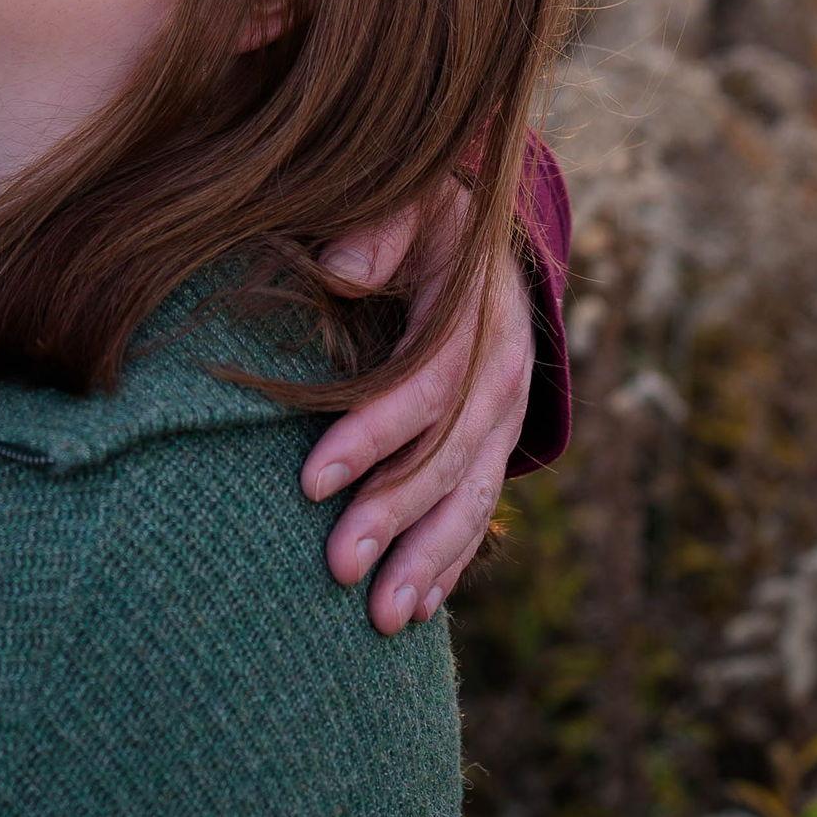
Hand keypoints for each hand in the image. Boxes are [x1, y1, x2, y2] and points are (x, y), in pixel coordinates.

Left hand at [301, 181, 532, 637]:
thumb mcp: (406, 198)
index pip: (426, 384)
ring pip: (471, 498)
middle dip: (394, 515)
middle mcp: (505, 375)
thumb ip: (377, 228)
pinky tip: (418, 609)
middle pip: (451, 456)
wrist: (478, 230)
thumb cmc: (419, 214)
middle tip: (336, 568)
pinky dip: (450, 561)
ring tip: (381, 617)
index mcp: (480, 314)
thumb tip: (342, 269)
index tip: (311, 480)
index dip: (373, 434)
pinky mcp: (496, 444)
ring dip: (427, 560)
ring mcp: (506, 417)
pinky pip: (480, 510)